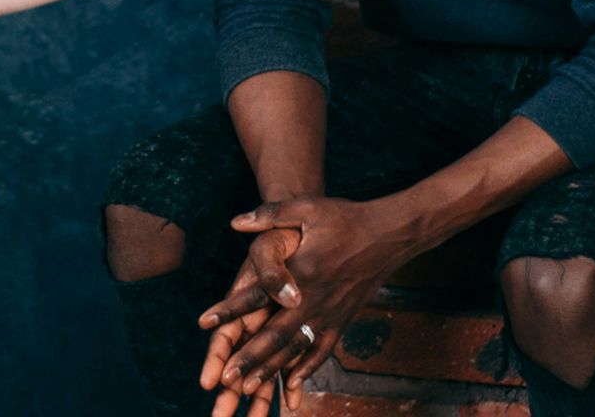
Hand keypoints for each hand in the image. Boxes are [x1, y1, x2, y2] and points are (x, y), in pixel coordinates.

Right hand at [197, 229, 300, 415]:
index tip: (210, 382)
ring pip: (264, 369)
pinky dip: (291, 384)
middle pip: (238, 362)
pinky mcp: (294, 328)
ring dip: (259, 397)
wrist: (305, 227)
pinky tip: (293, 405)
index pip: (224, 337)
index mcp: (243, 302)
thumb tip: (286, 295)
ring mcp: (273, 326)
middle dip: (229, 392)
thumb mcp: (274, 243)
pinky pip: (291, 363)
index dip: (216, 360)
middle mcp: (255, 319)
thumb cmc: (285, 234)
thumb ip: (273, 270)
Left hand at [205, 198, 405, 407]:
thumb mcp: (307, 207)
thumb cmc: (346, 219)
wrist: (389, 234)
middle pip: (277, 336)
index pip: (258, 295)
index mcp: (301, 272)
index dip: (230, 310)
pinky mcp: (343, 320)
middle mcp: (314, 299)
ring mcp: (330, 313)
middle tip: (226, 378)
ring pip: (297, 348)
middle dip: (250, 358)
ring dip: (272, 369)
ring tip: (250, 387)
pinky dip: (307, 367)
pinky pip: (322, 350)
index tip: (204, 323)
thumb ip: (270, 214)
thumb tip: (236, 222)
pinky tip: (293, 383)